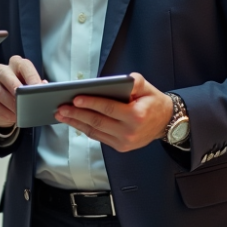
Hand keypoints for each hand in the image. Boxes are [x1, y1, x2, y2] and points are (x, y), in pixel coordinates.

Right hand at [0, 55, 43, 128]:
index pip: (23, 65)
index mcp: (17, 64)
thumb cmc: (24, 94)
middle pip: (4, 73)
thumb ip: (38, 87)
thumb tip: (44, 86)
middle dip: (15, 86)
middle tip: (24, 97)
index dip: (31, 76)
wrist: (9, 109)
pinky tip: (12, 117)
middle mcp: (2, 70)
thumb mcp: (33, 89)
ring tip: (20, 111)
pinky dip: (3, 112)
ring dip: (10, 102)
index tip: (38, 88)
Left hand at [55, 73, 172, 152]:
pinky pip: (98, 137)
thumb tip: (124, 79)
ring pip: (95, 132)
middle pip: (98, 122)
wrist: (165, 123)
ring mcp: (124, 142)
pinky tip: (74, 122)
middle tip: (61, 107)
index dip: (91, 104)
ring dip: (76, 123)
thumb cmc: (153, 102)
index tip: (75, 99)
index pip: (109, 109)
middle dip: (77, 114)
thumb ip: (136, 81)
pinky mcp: (120, 147)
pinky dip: (84, 129)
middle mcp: (129, 132)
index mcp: (136, 116)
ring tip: (61, 115)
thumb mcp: (148, 88)